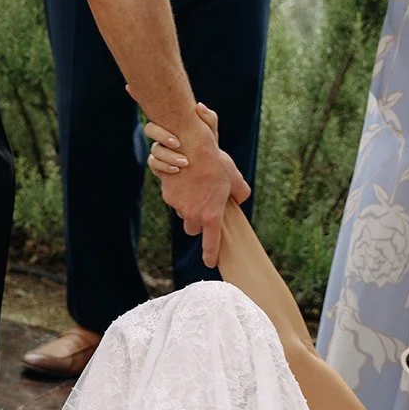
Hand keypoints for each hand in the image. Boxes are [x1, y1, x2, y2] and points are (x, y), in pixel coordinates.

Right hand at [134, 99, 248, 267]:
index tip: (210, 263)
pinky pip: (174, 200)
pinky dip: (179, 194)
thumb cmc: (215, 162)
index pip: (211, 243)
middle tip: (203, 207)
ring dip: (188, 206)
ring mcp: (178, 206)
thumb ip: (241, 193)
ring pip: (182, 213)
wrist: (191, 146)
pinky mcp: (168, 195)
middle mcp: (193, 215)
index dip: (211, 255)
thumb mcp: (235, 178)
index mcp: (211, 215)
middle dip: (197, 222)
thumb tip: (241, 200)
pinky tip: (186, 179)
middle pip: (192, 228)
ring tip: (196, 186)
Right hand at [144, 102, 218, 174]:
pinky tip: (177, 170)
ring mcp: (159, 153)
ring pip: (154, 151)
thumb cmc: (208, 146)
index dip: (162, 129)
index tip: (178, 140)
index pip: (157, 120)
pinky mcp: (159, 167)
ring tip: (184, 162)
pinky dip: (164, 167)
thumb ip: (209, 119)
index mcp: (170, 126)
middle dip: (162, 137)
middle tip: (178, 145)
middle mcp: (161, 137)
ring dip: (168, 156)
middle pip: (150, 130)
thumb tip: (199, 106)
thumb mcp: (211, 132)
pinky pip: (153, 164)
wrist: (209, 166)